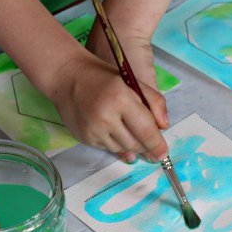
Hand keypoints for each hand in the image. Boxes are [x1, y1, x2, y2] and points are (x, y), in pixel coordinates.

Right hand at [86, 23, 168, 162]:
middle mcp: (106, 118)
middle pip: (135, 144)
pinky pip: (107, 148)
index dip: (157, 145)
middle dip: (145, 145)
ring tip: (126, 127)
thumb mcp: (133, 82)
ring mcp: (93, 130)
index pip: (145, 130)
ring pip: (122, 149)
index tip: (163, 154)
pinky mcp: (84, 138)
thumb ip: (154, 102)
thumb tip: (164, 127)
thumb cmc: (103, 77)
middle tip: (147, 139)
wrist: (67, 77)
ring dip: (130, 144)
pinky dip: (115, 142)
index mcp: (121, 99)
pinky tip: (111, 128)